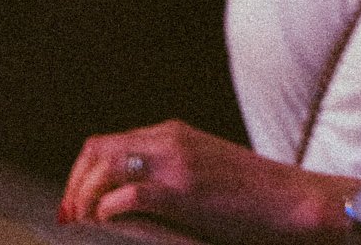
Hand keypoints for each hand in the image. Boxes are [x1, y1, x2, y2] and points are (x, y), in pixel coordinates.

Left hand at [59, 120, 357, 244]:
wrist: (291, 200)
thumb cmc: (249, 196)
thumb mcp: (201, 174)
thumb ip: (167, 176)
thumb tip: (124, 201)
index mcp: (173, 134)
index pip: (106, 143)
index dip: (80, 175)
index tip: (73, 208)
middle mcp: (170, 139)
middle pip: (97, 150)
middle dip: (75, 185)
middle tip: (70, 219)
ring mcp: (177, 162)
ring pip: (106, 166)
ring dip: (86, 198)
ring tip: (85, 225)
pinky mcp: (185, 190)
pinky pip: (129, 195)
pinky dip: (109, 211)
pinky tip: (110, 225)